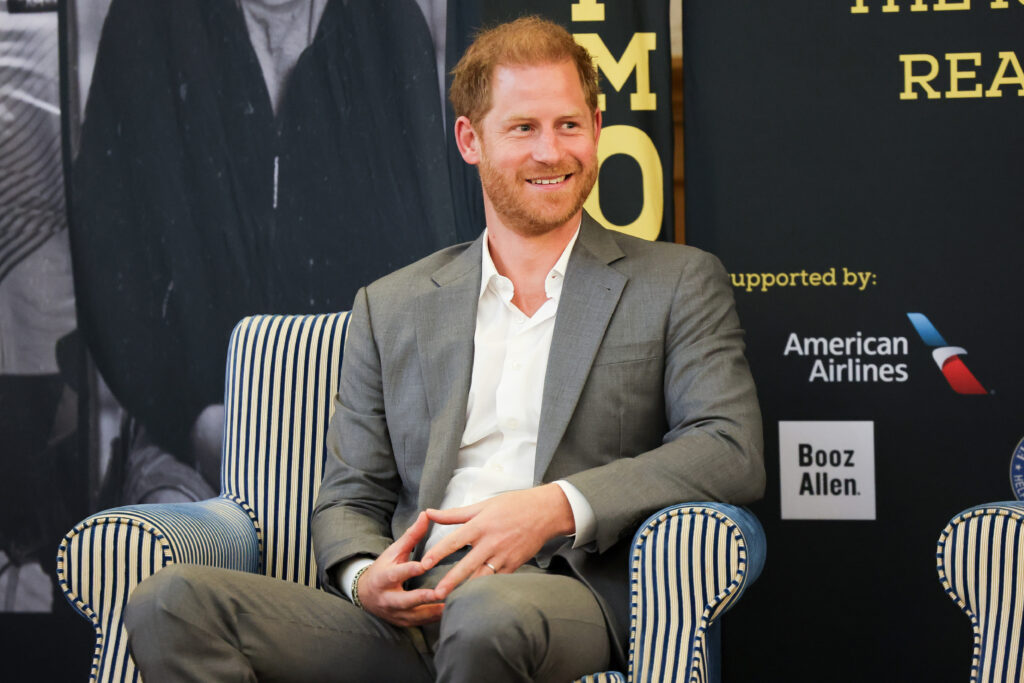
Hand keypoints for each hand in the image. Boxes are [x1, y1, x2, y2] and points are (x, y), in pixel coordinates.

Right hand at [354, 512, 443, 626]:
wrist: (365, 595)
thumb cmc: (384, 568)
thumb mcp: (394, 551)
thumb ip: (411, 535)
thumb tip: (426, 514)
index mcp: (384, 577)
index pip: (396, 573)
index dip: (409, 570)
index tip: (424, 566)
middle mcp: (388, 598)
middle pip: (405, 600)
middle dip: (422, 598)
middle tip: (440, 593)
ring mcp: (395, 613)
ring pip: (414, 616)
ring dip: (432, 612)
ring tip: (451, 605)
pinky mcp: (403, 623)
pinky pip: (420, 624)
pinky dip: (434, 619)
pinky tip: (450, 613)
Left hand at [421, 484, 574, 598]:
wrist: (545, 512)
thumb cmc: (513, 505)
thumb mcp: (483, 505)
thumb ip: (455, 514)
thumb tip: (430, 513)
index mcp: (481, 525)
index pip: (454, 541)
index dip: (438, 553)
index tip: (425, 564)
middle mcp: (491, 542)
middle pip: (467, 565)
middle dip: (450, 580)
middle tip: (435, 593)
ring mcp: (504, 555)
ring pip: (482, 577)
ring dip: (466, 589)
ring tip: (452, 600)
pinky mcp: (514, 565)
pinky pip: (497, 580)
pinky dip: (485, 588)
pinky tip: (474, 597)